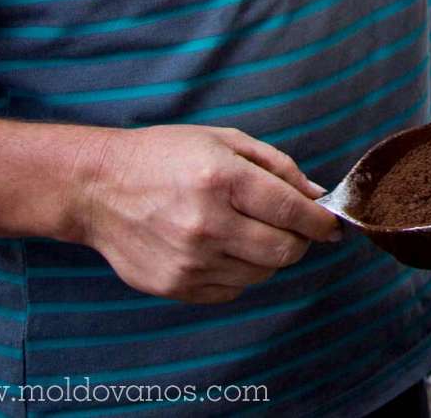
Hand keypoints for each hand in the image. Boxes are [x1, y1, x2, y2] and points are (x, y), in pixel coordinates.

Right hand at [71, 125, 341, 304]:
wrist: (98, 188)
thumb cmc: (164, 156)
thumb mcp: (224, 140)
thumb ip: (277, 166)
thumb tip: (316, 196)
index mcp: (222, 179)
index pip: (293, 211)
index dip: (321, 222)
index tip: (331, 225)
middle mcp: (207, 224)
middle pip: (284, 251)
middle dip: (299, 240)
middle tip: (292, 227)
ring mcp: (189, 260)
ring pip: (261, 274)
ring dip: (267, 256)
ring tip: (246, 231)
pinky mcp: (174, 286)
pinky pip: (231, 290)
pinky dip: (238, 272)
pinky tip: (220, 247)